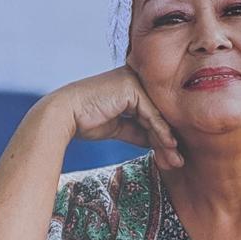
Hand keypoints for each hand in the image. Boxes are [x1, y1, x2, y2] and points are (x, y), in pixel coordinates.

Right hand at [46, 66, 182, 170]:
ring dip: (167, 140)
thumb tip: (155, 142)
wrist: (64, 115)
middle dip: (166, 141)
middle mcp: (134, 78)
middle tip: (176, 161)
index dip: (160, 136)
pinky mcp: (132, 87)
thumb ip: (137, 131)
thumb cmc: (85, 121)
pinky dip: (161, 132)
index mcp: (129, 85)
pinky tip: (169, 146)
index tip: (168, 156)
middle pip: (157, 114)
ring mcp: (133, 80)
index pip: (151, 112)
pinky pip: (152, 114)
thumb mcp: (117, 127)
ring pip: (157, 115)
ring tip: (175, 160)